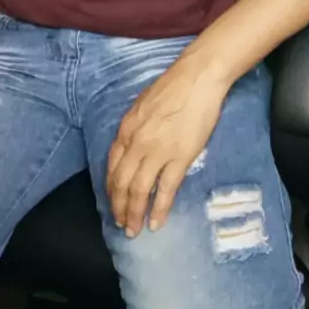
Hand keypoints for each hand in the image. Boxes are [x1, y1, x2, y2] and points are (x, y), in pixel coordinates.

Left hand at [106, 55, 226, 236]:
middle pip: (121, 183)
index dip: (111, 189)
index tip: (113, 202)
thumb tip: (131, 147)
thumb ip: (134, 129)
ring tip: (135, 230)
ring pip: (139, 190)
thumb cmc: (172, 87)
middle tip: (122, 224)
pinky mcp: (180, 157)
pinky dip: (159, 208)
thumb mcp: (142, 106)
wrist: (197, 78)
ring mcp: (158, 151)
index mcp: (126, 130)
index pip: (112, 166)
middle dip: (119, 207)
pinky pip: (165, 189)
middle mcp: (137, 143)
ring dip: (134, 213)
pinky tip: (157, 222)